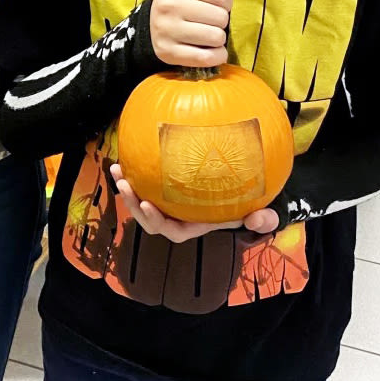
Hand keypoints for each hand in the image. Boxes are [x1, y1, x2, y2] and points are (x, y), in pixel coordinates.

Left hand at [110, 165, 278, 241]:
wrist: (243, 194)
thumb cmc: (248, 206)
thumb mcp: (258, 213)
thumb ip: (261, 220)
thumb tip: (260, 219)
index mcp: (194, 225)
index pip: (172, 230)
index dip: (157, 221)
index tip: (147, 205)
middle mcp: (178, 216)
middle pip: (150, 218)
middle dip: (134, 204)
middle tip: (126, 184)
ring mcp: (170, 202)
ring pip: (143, 199)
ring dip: (128, 187)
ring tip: (118, 168)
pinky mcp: (165, 186)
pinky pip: (148, 182)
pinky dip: (138, 170)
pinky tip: (130, 150)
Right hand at [150, 0, 244, 66]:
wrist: (151, 23)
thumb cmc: (180, 2)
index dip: (226, 3)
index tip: (215, 5)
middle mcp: (169, 5)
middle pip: (221, 17)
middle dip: (221, 21)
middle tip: (210, 21)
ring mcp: (166, 29)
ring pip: (216, 37)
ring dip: (219, 39)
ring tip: (208, 34)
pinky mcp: (168, 52)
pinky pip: (206, 58)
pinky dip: (217, 56)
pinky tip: (212, 50)